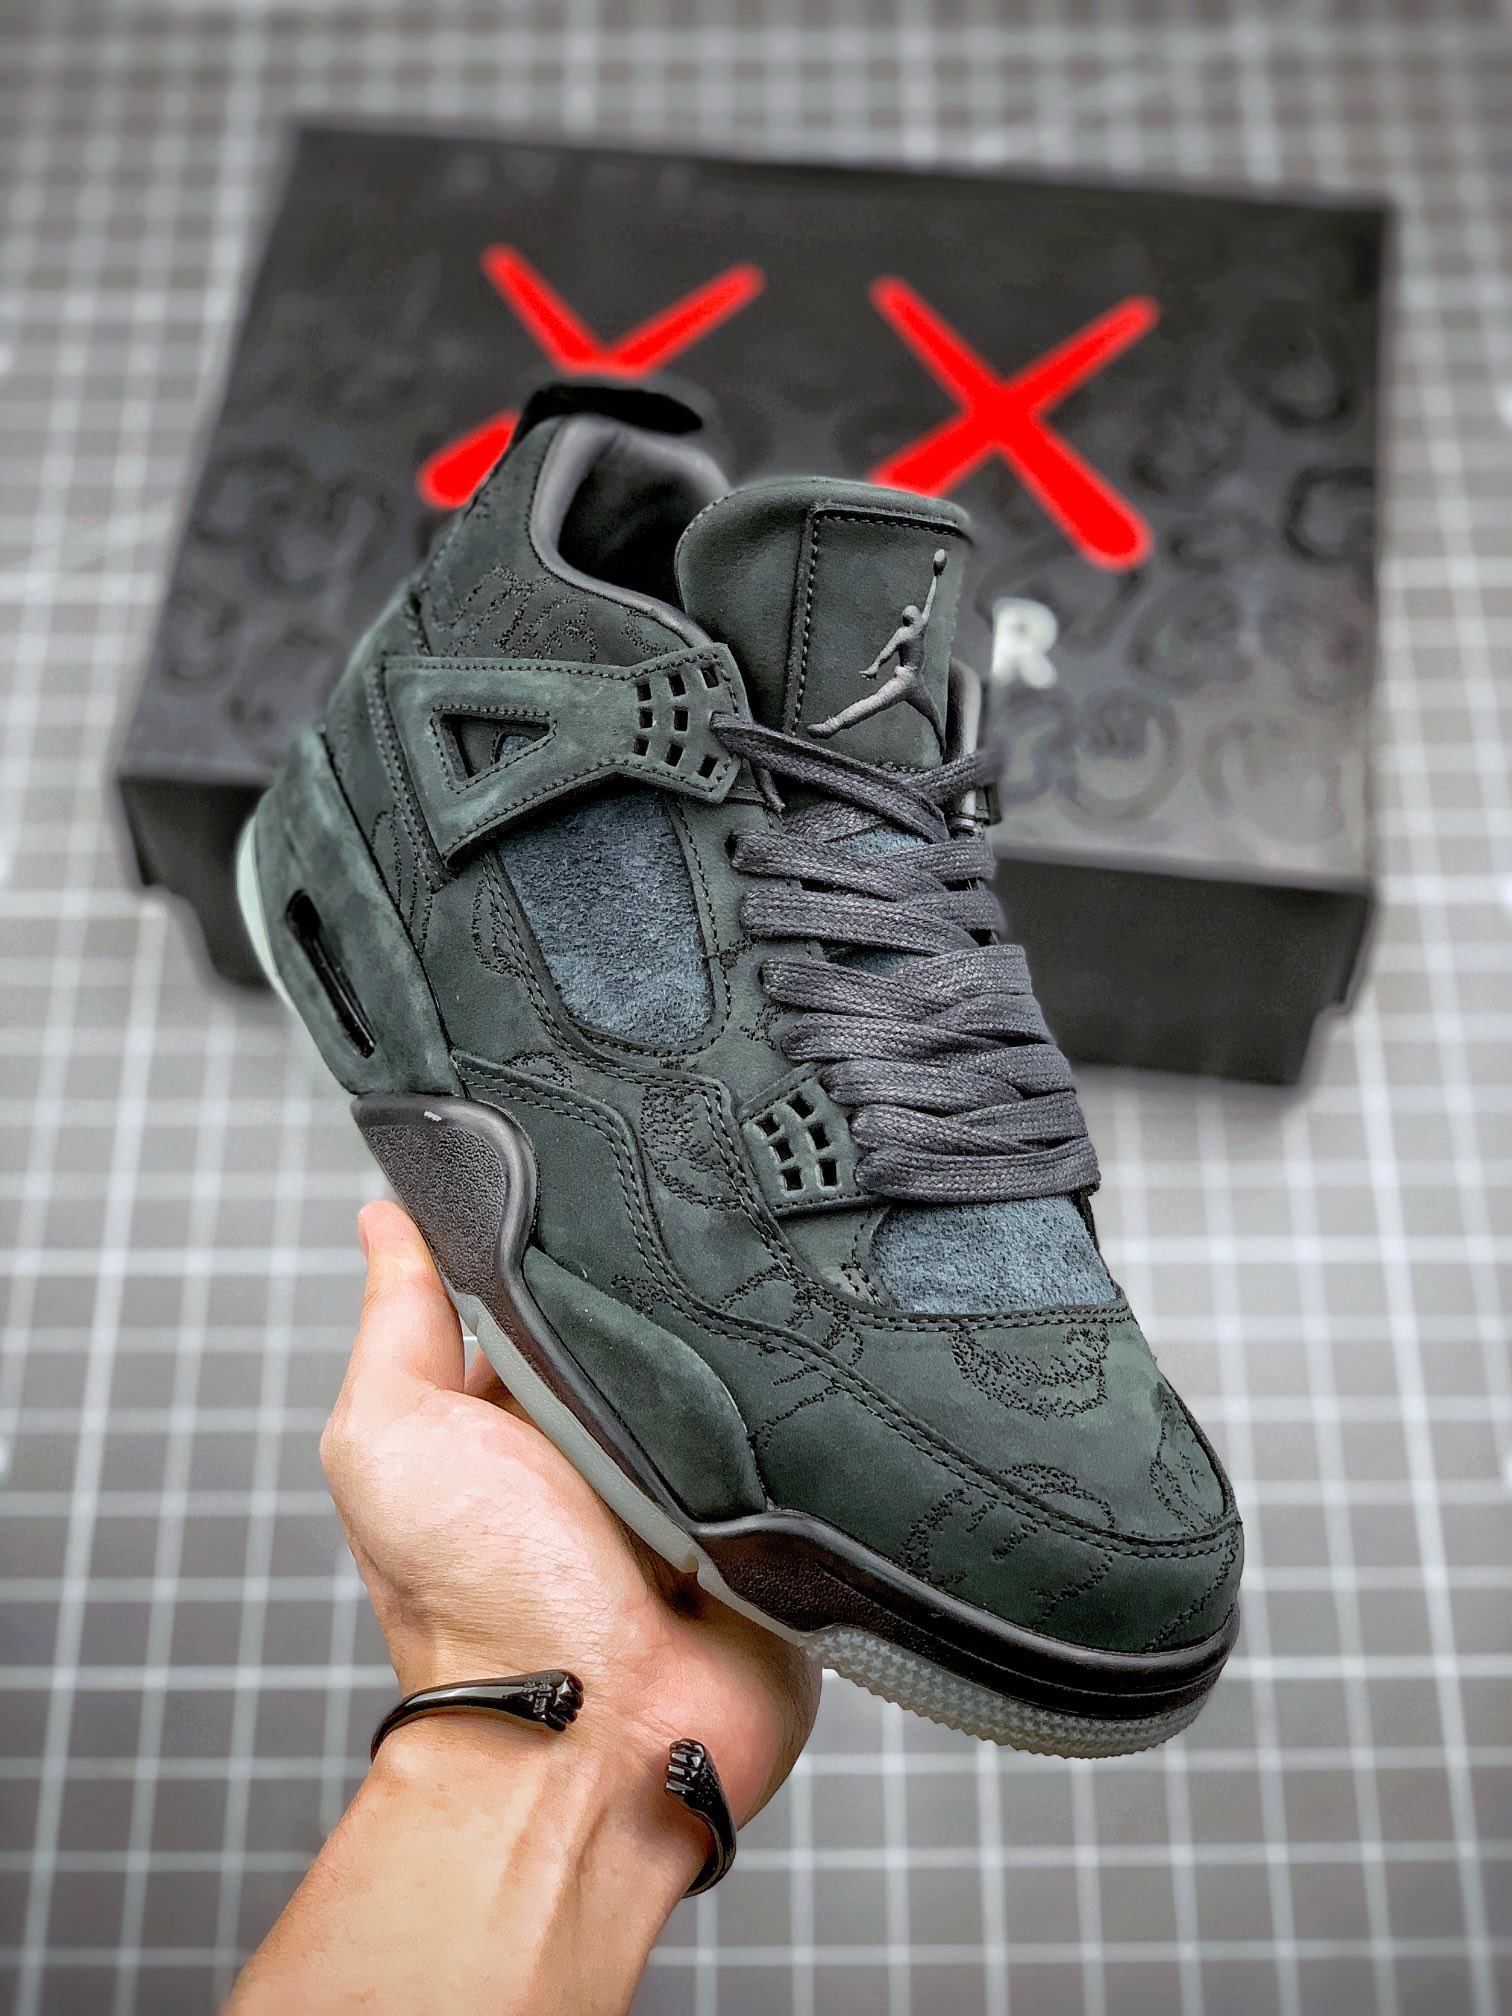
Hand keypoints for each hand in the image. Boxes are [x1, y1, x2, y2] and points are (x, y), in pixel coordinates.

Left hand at [321, 1200, 819, 1831]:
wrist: (593, 1742)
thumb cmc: (474, 1602)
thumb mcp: (393, 1438)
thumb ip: (396, 1326)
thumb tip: (383, 1216)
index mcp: (518, 1415)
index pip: (553, 1290)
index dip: (571, 1236)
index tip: (602, 1164)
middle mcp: (607, 1444)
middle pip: (654, 1322)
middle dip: (672, 1287)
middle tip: (696, 1232)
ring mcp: (695, 1481)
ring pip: (738, 1372)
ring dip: (744, 1352)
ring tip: (756, 1309)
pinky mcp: (772, 1522)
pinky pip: (807, 1442)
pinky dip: (806, 1416)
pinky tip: (805, 1381)